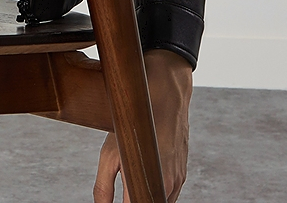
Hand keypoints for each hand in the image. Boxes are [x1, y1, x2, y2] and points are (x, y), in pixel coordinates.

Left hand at [93, 48, 192, 201]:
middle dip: (136, 198)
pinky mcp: (182, 172)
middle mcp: (168, 186)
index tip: (119, 197)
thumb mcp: (110, 152)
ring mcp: (178, 180)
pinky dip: (158, 191)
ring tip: (132, 186)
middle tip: (125, 188)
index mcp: (150, 184)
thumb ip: (103, 185)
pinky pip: (171, 193)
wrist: (167, 93)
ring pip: (162, 202)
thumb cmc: (136, 120)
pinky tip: (146, 179)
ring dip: (148, 196)